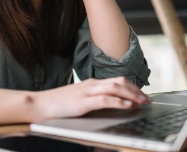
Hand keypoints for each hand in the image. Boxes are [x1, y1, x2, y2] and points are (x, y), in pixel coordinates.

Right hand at [30, 76, 150, 121]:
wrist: (38, 104)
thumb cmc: (57, 105)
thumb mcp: (78, 100)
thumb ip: (92, 100)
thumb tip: (108, 105)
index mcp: (91, 84)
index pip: (116, 81)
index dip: (131, 87)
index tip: (142, 94)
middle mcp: (91, 85)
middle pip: (119, 82)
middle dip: (136, 90)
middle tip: (147, 99)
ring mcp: (86, 92)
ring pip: (115, 87)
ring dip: (131, 94)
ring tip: (142, 102)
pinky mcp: (82, 102)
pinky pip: (104, 99)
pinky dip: (118, 101)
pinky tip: (127, 105)